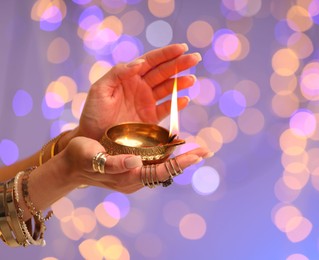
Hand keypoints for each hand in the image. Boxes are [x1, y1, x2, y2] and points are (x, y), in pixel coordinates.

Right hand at [63, 137, 210, 193]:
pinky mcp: (133, 165)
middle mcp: (136, 177)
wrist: (70, 166)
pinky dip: (166, 152)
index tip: (197, 154)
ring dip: (179, 157)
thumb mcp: (93, 159)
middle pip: (167, 169)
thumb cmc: (80, 160)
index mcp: (129, 177)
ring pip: (162, 164)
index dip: (180, 162)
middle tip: (205, 150)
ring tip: (196, 148)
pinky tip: (174, 144)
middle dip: (186, 160)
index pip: (160, 171)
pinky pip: (154, 160)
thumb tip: (135, 162)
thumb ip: (114, 163)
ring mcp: (135, 172)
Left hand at [78, 43, 201, 139]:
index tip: (182, 48)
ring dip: (181, 82)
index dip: (167, 54)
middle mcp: (140, 87)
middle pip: (164, 72)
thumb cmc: (93, 113)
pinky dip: (177, 104)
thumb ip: (118, 73)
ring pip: (168, 88)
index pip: (151, 61)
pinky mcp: (151, 119)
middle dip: (180, 64)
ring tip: (192, 79)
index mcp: (129, 77)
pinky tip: (185, 100)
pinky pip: (167, 109)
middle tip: (195, 58)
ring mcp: (147, 102)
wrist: (91, 138)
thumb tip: (139, 62)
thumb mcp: (100, 89)